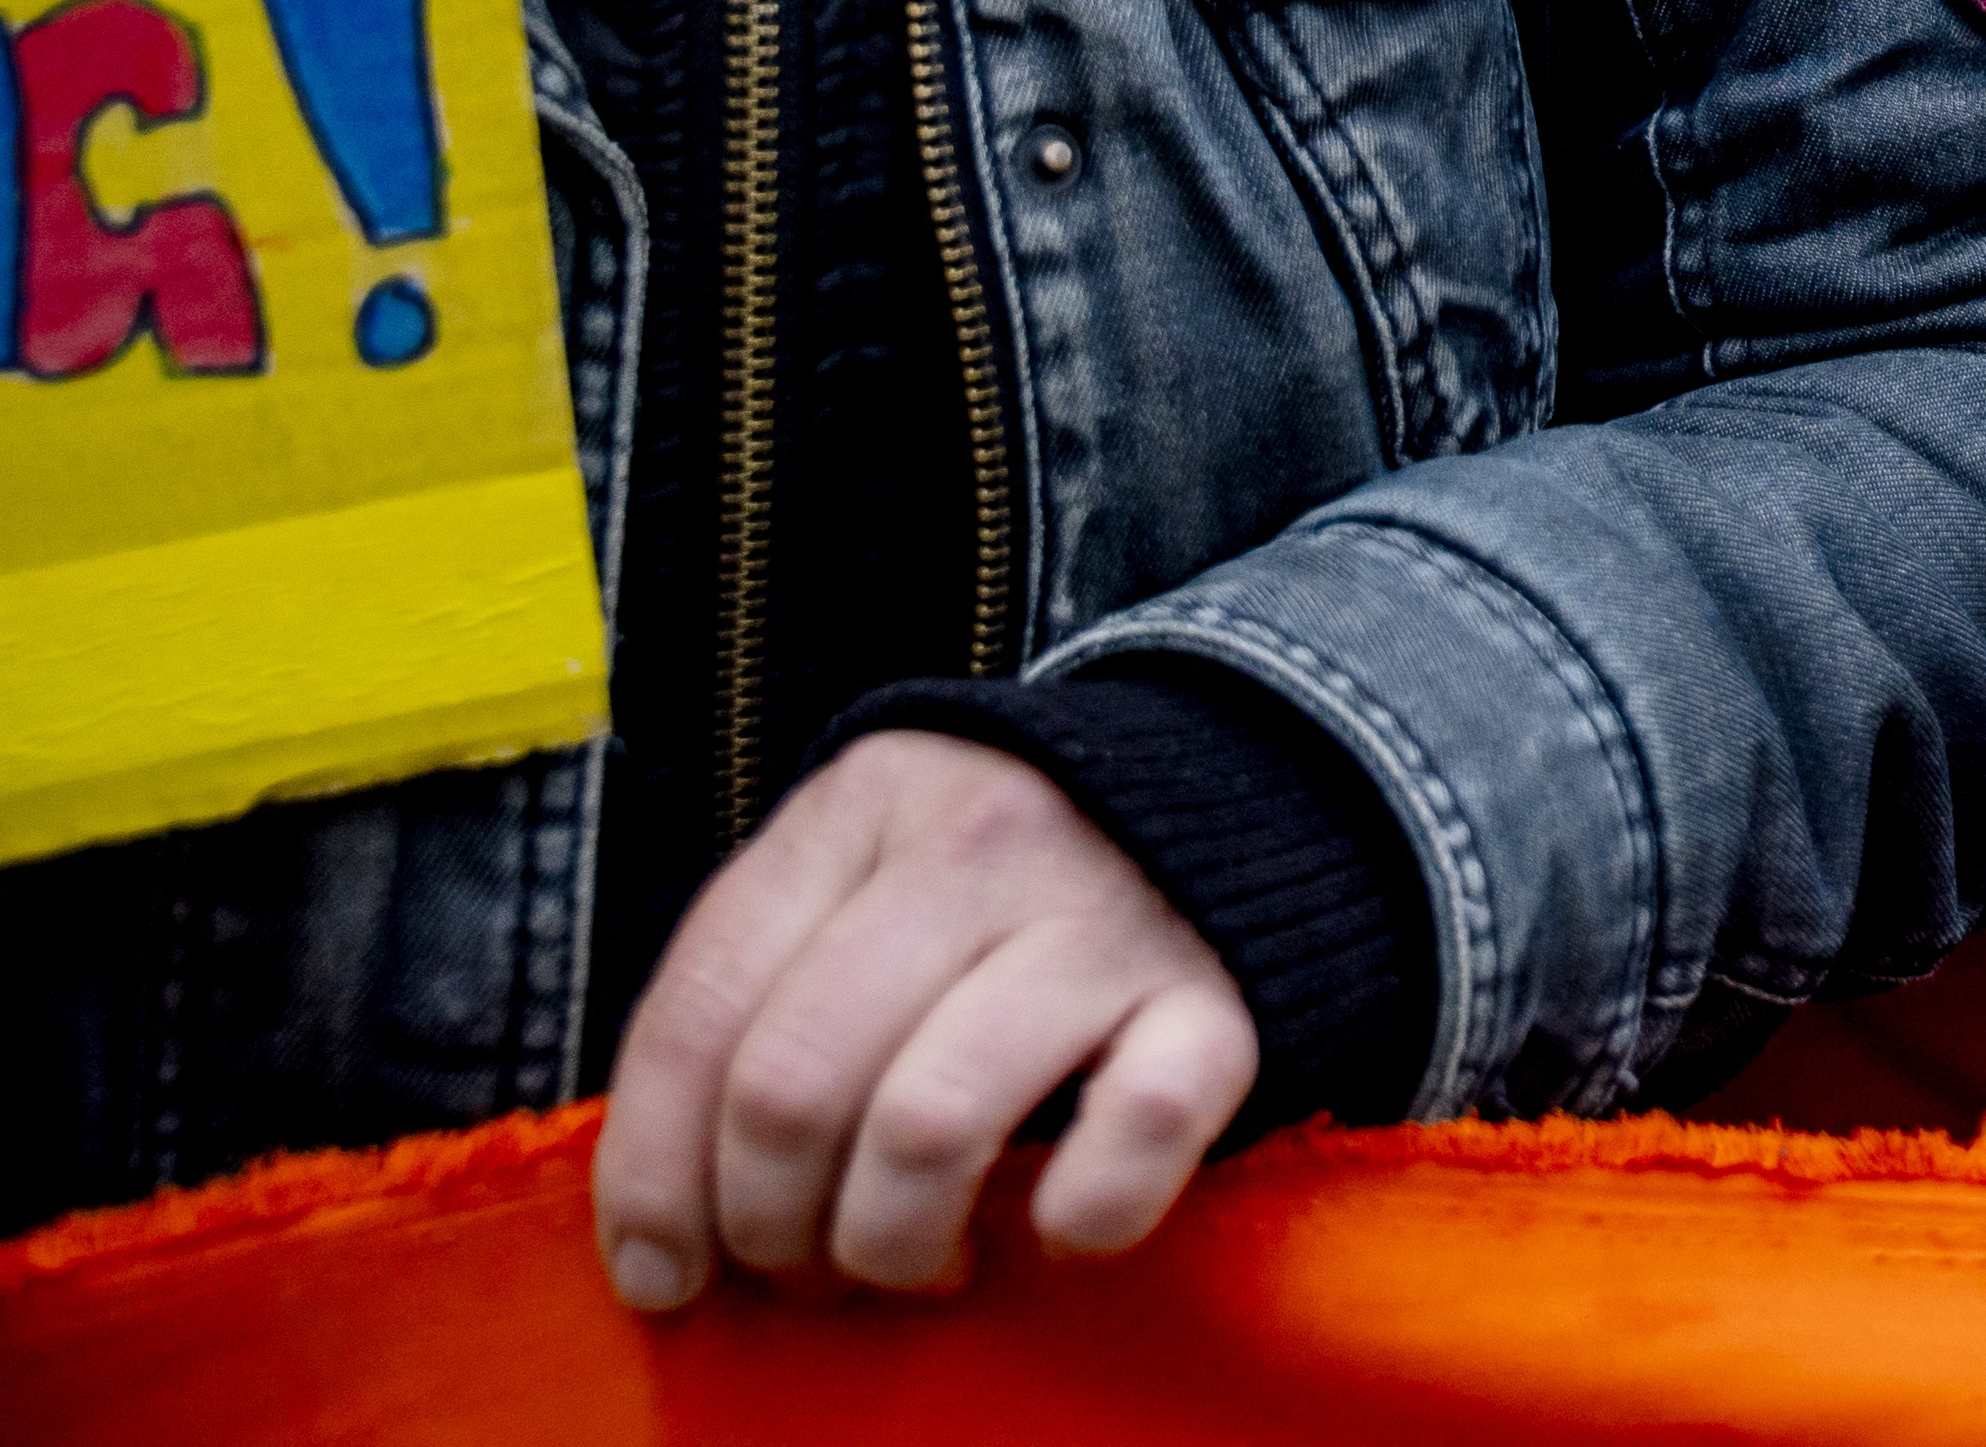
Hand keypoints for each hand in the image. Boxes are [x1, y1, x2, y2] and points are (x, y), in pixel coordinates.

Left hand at [590, 730, 1253, 1307]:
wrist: (1242, 797)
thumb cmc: (1004, 883)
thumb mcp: (864, 876)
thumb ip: (762, 995)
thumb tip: (662, 1231)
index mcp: (866, 804)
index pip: (703, 1009)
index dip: (656, 1175)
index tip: (663, 1275)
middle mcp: (984, 841)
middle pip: (796, 1085)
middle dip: (770, 1227)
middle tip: (803, 1270)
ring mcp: (1109, 916)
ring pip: (929, 1128)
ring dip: (890, 1244)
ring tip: (912, 1262)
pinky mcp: (1220, 998)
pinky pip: (1128, 1138)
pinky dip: (1076, 1216)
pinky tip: (1050, 1226)